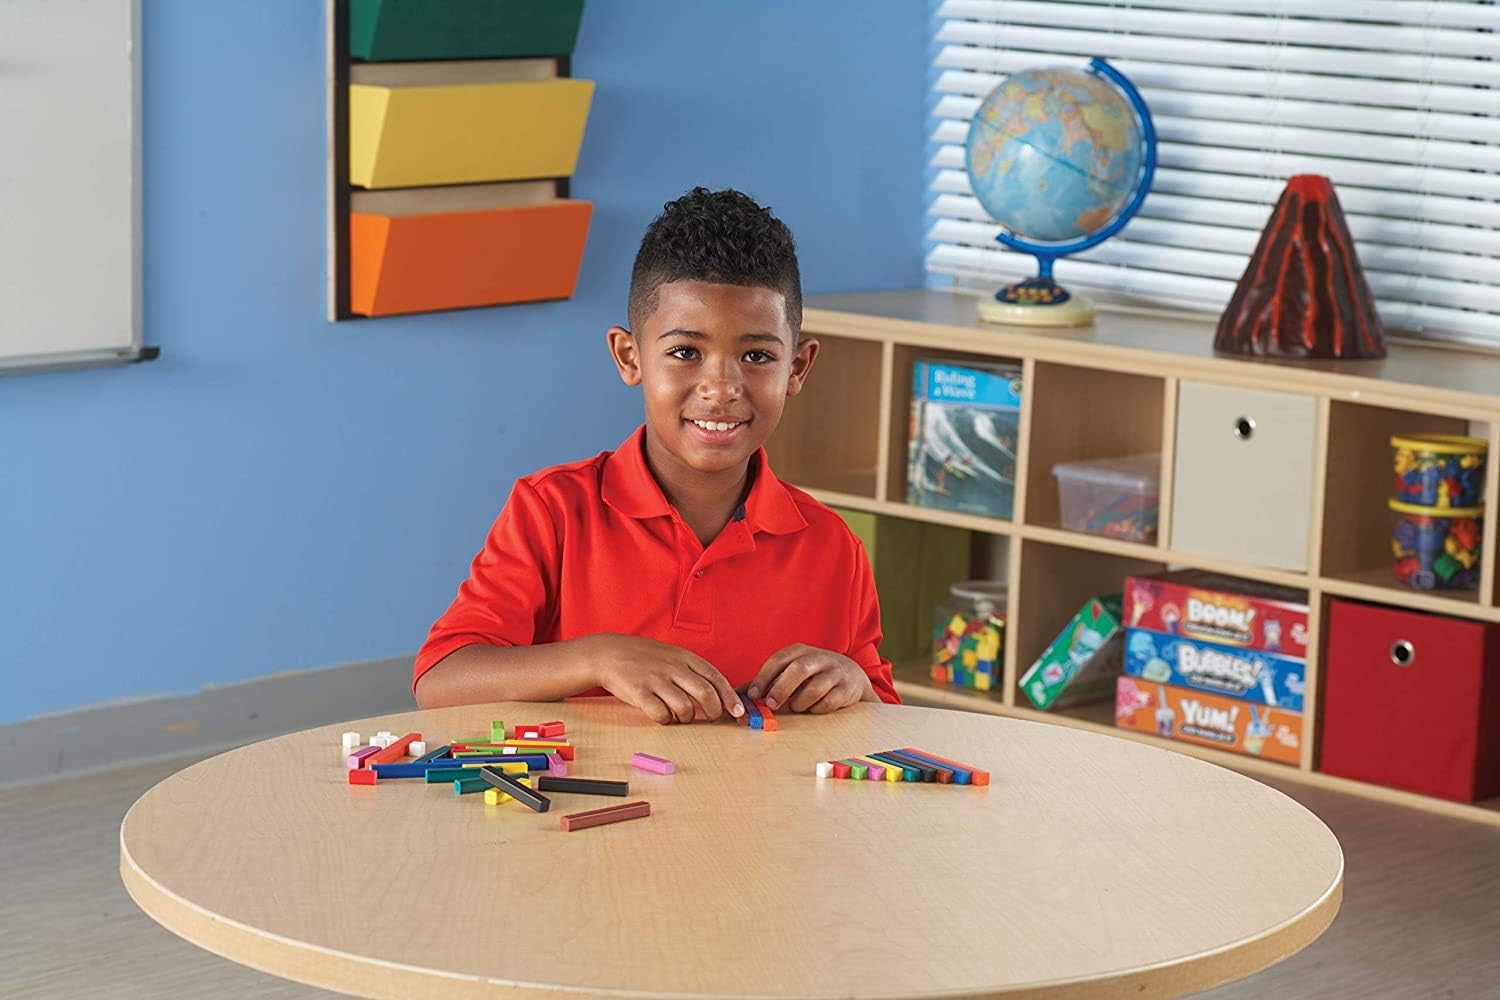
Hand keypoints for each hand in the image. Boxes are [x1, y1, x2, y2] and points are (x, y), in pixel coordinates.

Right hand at [590, 635, 744, 724]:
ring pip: (685, 708)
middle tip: (713, 718)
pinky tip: (662, 715)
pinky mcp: (639, 692)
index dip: (730, 697)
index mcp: (684, 657)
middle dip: (715, 711)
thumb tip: (719, 694)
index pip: (715, 678)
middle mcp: (673, 667)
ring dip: (688, 718)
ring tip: (682, 716)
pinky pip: (661, 714)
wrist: (608, 653)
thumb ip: (693, 671)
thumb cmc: (645, 657)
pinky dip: (666, 720)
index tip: (738, 711)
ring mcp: (656, 679)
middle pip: (705, 694)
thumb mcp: (672, 655)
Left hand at [746, 644, 873, 713]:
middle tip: (771, 705)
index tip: (753, 695)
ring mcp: (835, 672)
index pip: (779, 660)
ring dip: (801, 701)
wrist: (851, 676)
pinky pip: (830, 701)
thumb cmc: (812, 676)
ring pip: (815, 687)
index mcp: (799, 651)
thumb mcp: (790, 672)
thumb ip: (766, 683)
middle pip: (798, 669)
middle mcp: (818, 657)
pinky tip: (814, 709)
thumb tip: (737, 695)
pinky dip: (818, 708)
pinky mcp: (847, 688)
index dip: (764, 677)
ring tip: (796, 707)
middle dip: (782, 688)